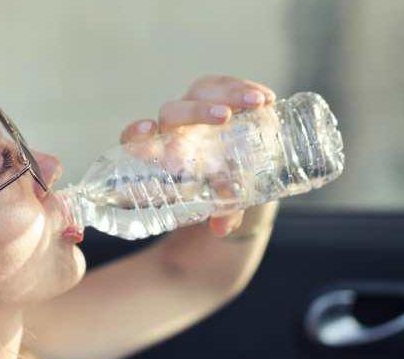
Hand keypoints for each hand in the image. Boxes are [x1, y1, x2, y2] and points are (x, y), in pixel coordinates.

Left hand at [117, 75, 276, 236]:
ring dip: (229, 94)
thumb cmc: (213, 190)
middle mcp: (174, 128)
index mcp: (161, 154)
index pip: (136, 139)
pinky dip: (245, 89)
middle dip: (197, 112)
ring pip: (201, 91)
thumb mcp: (217, 203)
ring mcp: (195, 108)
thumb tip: (221, 228)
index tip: (147, 128)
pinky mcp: (218, 96)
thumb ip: (221, 213)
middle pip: (173, 111)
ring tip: (257, 104)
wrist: (234, 174)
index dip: (136, 133)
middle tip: (224, 117)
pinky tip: (267, 99)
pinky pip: (226, 85)